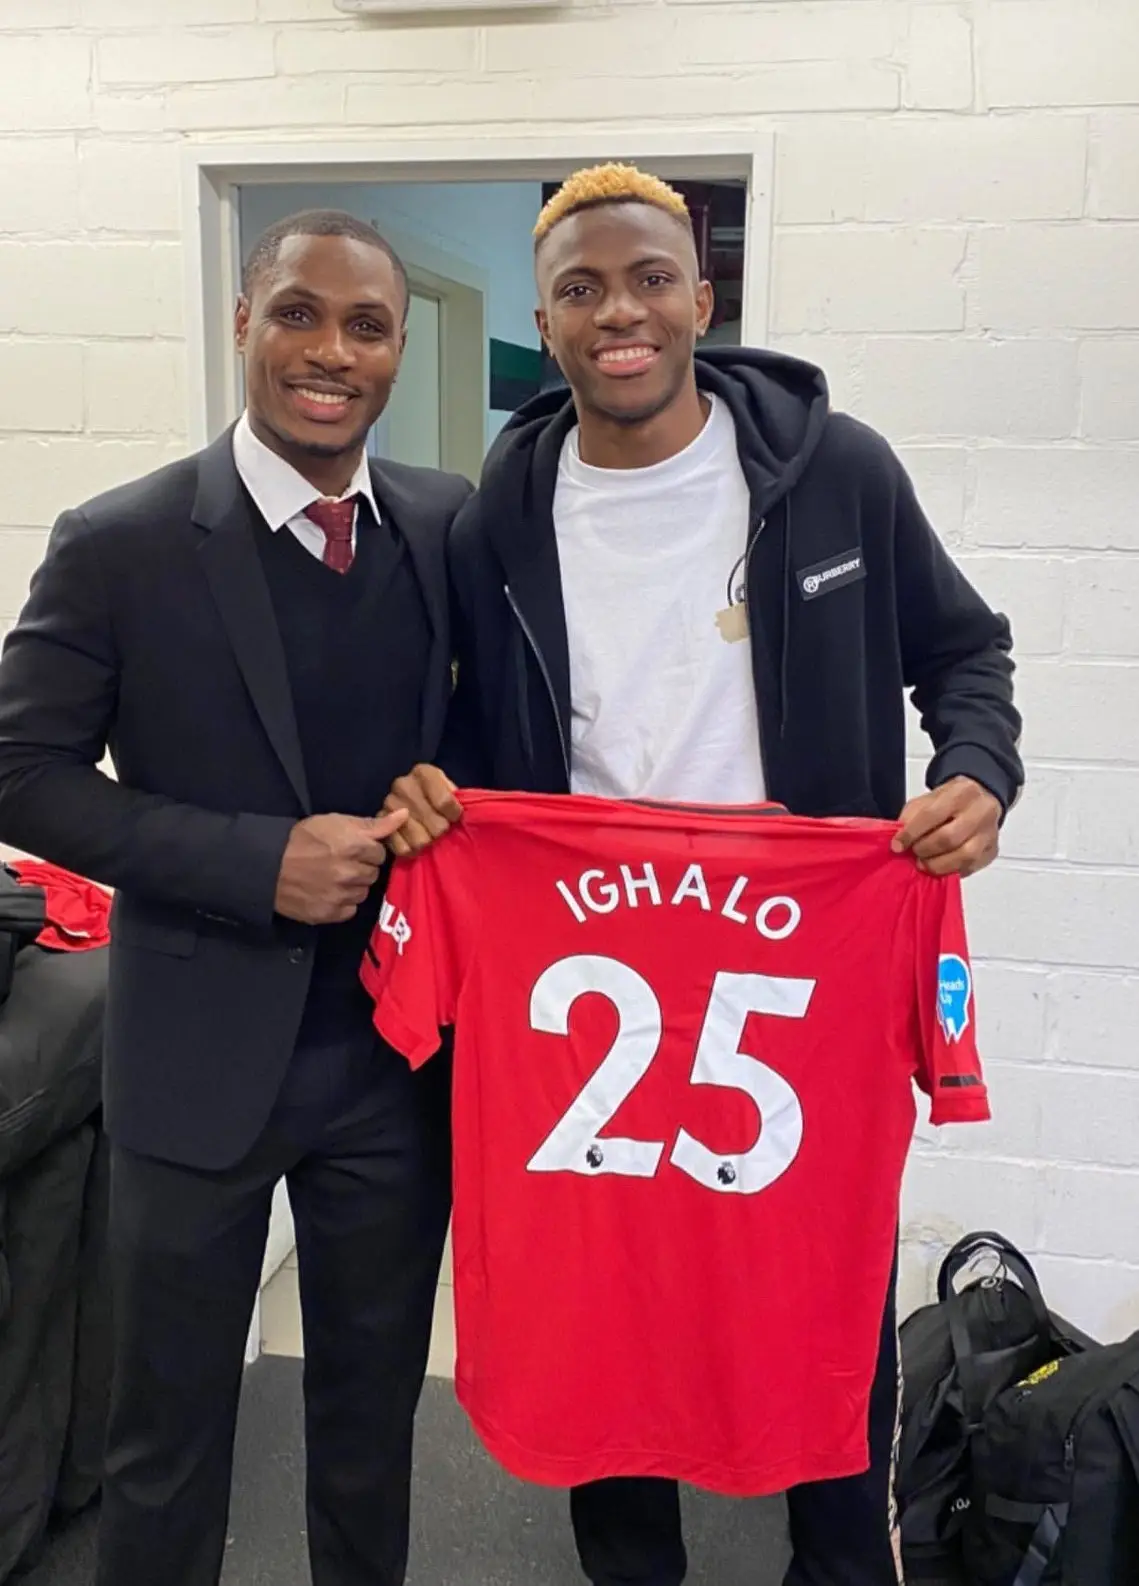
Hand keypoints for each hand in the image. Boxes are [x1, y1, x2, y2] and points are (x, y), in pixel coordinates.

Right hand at [274, 811, 407, 924]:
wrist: (267, 866)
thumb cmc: (301, 839)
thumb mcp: (335, 821)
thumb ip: (373, 823)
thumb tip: (405, 816)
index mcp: (355, 846)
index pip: (380, 853)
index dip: (367, 850)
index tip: (352, 848)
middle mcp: (351, 873)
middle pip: (373, 873)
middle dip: (361, 867)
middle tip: (340, 862)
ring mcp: (341, 895)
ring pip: (363, 892)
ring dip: (353, 886)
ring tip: (332, 877)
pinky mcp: (330, 913)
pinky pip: (350, 909)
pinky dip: (342, 902)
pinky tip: (328, 892)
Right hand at [383, 764, 462, 857]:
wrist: (413, 804)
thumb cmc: (438, 798)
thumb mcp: (452, 791)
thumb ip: (458, 799)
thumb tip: (459, 815)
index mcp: (423, 772)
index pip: (445, 802)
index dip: (454, 815)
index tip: (455, 817)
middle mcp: (402, 785)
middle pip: (434, 823)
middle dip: (441, 831)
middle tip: (441, 830)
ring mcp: (388, 804)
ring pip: (420, 839)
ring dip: (428, 842)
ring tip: (428, 836)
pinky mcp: (380, 825)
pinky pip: (403, 848)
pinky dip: (412, 851)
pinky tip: (415, 844)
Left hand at [891, 776, 1001, 877]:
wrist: (981, 798)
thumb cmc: (951, 800)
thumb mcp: (928, 799)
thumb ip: (912, 816)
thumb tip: (899, 839)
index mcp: (962, 792)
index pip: (932, 815)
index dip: (911, 833)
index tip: (897, 845)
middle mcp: (981, 811)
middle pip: (949, 838)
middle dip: (925, 849)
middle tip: (913, 853)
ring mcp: (989, 832)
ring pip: (964, 856)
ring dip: (938, 864)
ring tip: (924, 863)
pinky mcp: (992, 850)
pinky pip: (970, 867)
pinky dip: (951, 870)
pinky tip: (940, 866)